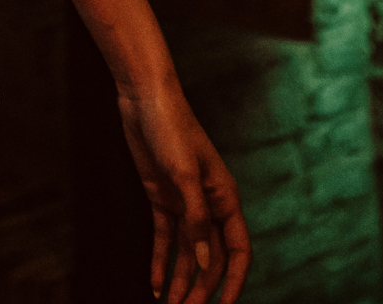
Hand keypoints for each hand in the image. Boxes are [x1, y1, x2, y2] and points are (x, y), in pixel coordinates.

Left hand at [117, 84, 250, 301]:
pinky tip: (156, 284)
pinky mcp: (162, 197)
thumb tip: (208, 263)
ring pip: (189, 252)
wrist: (144, 98)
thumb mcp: (184, 174)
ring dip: (181, 280)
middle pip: (211, 257)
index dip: (234, 280)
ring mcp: (185, 202)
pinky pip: (166, 239)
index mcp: (225, 197)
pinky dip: (162, 262)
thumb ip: (197, 220)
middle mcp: (208, 204)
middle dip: (201, 288)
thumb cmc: (171, 128)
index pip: (238, 249)